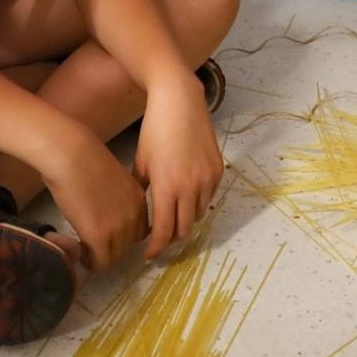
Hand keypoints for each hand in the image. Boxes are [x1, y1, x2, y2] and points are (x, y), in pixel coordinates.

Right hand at [40, 125, 146, 271]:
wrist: (70, 155)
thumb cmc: (81, 158)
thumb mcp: (110, 179)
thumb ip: (114, 198)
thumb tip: (102, 212)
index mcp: (138, 199)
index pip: (138, 230)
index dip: (120, 236)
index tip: (104, 235)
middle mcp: (134, 214)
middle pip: (128, 246)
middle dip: (110, 248)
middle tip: (91, 244)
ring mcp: (119, 227)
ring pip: (114, 258)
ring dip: (99, 256)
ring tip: (83, 249)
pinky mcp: (100, 236)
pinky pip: (100, 263)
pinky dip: (90, 263)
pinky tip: (79, 253)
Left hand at [133, 72, 222, 260]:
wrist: (179, 101)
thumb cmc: (154, 130)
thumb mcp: (141, 162)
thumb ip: (141, 192)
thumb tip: (138, 215)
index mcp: (167, 188)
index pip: (164, 232)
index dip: (156, 248)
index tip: (148, 254)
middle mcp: (190, 187)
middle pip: (184, 229)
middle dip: (171, 238)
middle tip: (160, 238)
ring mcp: (207, 178)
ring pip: (198, 214)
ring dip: (185, 220)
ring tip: (173, 216)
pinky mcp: (218, 169)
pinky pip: (209, 197)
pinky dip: (197, 203)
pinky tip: (186, 196)